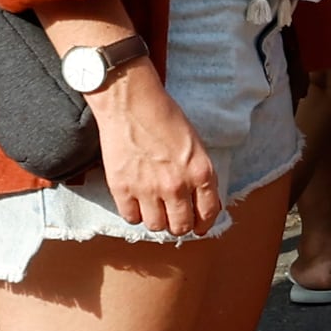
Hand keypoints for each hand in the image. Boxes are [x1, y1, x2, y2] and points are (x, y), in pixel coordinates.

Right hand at [86, 58, 219, 237]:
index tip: (198, 227)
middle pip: (181, 227)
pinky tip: (135, 201)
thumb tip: (202, 199)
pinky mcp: (122, 188)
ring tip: (153, 207)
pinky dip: (134, 213)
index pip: (208, 213)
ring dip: (156, 220)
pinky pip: (130, 217)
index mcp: (201, 173)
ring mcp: (148, 189)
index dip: (203, 225)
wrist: (131, 104)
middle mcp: (177, 186)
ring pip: (156, 226)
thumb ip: (199, 174)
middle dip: (179, 225)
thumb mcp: (195, 145)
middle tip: (173, 218)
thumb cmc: (164, 116)